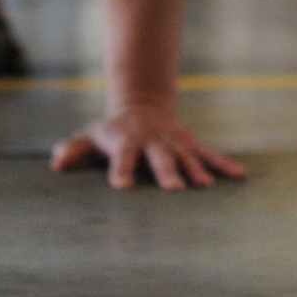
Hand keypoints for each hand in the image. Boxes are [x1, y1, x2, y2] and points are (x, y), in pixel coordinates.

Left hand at [49, 102, 248, 189]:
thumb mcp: (90, 136)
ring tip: (204, 186)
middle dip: (167, 172)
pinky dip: (225, 165)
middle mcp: (153, 142)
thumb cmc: (112, 132)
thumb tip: (55, 163)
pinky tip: (241, 176)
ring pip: (187, 157)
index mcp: (126, 142)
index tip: (120, 187)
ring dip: (196, 171)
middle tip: (172, 189)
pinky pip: (210, 154)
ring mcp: (175, 142)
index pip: (122, 158)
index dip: (120, 171)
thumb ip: (73, 150)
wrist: (142, 107)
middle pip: (160, 158)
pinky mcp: (192, 144)